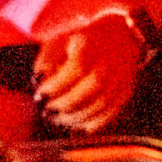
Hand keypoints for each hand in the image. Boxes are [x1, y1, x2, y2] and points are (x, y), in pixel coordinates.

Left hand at [33, 14, 146, 133]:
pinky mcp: (124, 93)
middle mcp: (109, 63)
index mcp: (91, 46)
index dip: (56, 85)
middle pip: (91, 89)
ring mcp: (120, 79)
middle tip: (47, 111)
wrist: (118, 37)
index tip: (40, 94)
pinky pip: (109, 114)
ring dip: (75, 117)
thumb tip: (37, 80)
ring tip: (57, 118)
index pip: (76, 68)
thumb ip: (46, 59)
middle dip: (65, 104)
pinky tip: (75, 124)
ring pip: (100, 105)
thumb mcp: (61, 41)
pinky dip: (90, 123)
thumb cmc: (81, 42)